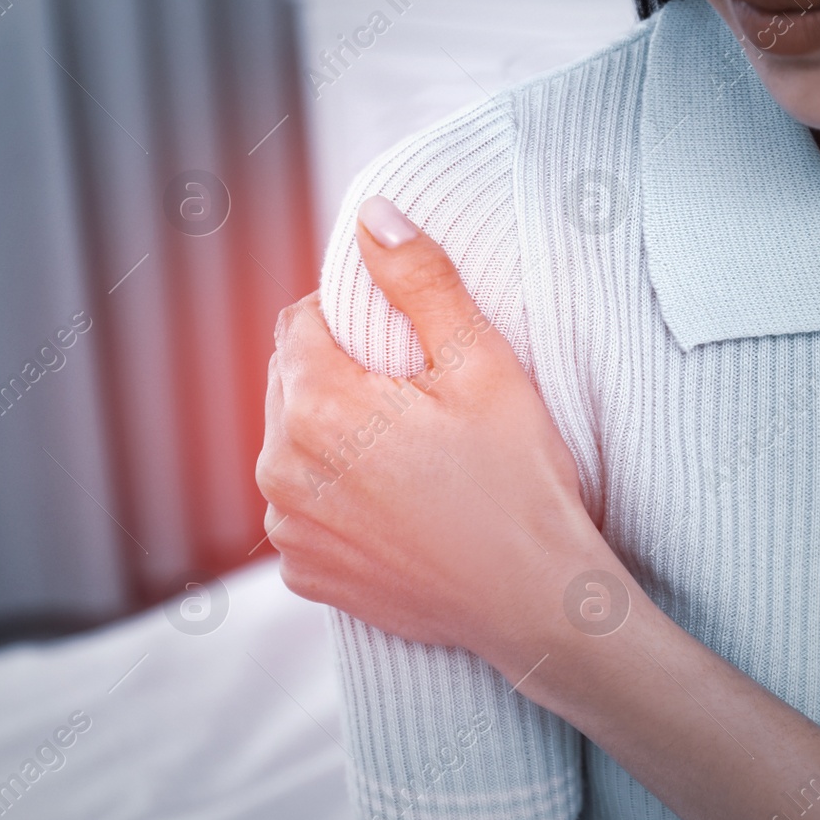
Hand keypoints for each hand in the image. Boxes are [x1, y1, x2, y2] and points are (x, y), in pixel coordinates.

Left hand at [255, 196, 624, 679]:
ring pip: (298, 446)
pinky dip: (342, 499)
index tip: (411, 347)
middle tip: (424, 403)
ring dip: (340, 438)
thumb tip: (372, 214)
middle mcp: (280, 469)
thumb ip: (422, 281)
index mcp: (317, 406)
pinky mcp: (306, 573)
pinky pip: (307, 508)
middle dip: (346, 377)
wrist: (538, 604)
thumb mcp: (484, 366)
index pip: (301, 321)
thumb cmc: (520, 483)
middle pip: (294, 383)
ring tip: (417, 458)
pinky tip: (404, 507)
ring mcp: (289, 529)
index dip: (356, 319)